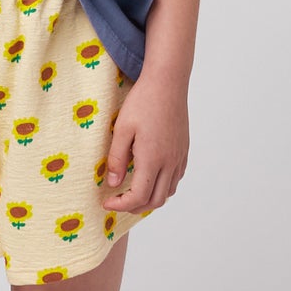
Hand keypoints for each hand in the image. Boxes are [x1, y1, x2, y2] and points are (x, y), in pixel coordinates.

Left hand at [101, 71, 188, 214]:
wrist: (167, 82)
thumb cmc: (142, 102)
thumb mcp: (121, 129)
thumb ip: (116, 158)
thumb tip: (112, 183)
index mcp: (152, 159)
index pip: (138, 196)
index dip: (121, 205)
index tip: (107, 202)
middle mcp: (169, 162)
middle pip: (155, 201)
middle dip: (134, 207)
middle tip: (117, 201)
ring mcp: (179, 157)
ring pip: (168, 192)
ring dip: (150, 198)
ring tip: (132, 191)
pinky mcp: (183, 150)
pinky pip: (176, 178)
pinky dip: (163, 186)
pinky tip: (150, 177)